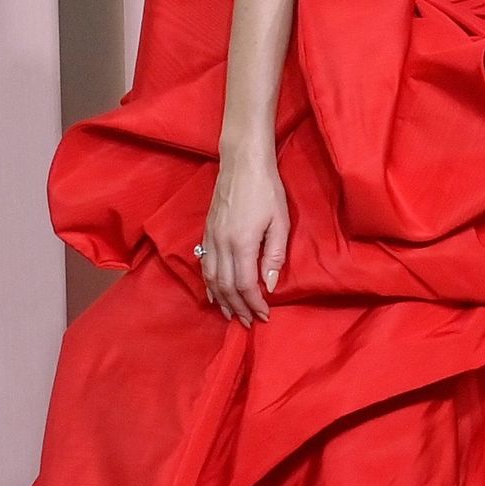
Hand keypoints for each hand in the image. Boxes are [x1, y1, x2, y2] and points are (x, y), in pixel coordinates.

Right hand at [200, 147, 288, 323]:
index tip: (264, 315)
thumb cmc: (267, 189)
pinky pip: (205, 265)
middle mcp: (221, 244)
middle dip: (238, 308)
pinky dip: (209, 283)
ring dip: (222, 300)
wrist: (242, 162)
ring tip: (232, 315)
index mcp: (241, 243)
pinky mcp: (207, 232)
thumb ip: (274, 255)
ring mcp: (211, 238)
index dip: (254, 303)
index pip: (245, 285)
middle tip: (249, 322)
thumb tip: (269, 284)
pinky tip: (215, 293)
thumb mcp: (279, 221)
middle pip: (226, 286)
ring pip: (211, 278)